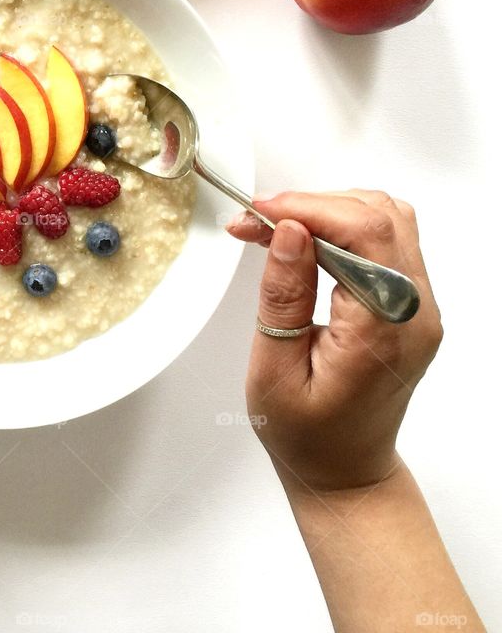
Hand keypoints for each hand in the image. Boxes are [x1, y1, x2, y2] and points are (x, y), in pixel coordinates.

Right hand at [227, 190, 442, 492]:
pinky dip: (340, 227)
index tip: (257, 212)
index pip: (364, 233)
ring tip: (275, 230)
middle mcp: (415, 313)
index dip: (307, 207)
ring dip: (328, 210)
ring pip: (387, 218)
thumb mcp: (275, 370)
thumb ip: (283, 296)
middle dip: (312, 204)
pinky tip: (302, 241)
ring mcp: (419, 307)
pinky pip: (385, 241)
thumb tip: (290, 231)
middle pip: (380, 214)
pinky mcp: (409, 304)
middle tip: (256, 222)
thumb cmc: (307, 436)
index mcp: (384, 331)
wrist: (344, 471)